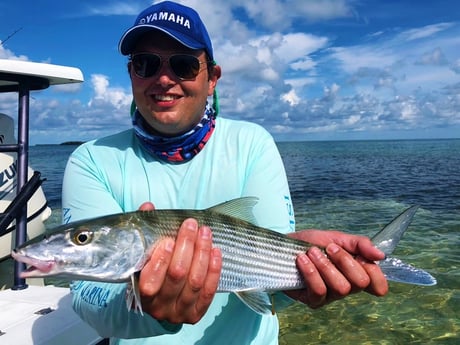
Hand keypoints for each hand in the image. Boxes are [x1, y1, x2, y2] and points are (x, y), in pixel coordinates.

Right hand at [136, 202, 221, 323]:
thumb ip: (143, 230)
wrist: (158, 301)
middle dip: (186, 247)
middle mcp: (159, 307)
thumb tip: (148, 207)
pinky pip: (208, 292)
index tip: (169, 240)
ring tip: (205, 232)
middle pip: (177, 276)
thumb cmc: (149, 272)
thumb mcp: (142, 255)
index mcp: (141, 294)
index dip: (161, 260)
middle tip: (191, 225)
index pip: (150, 280)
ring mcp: (178, 312)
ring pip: (195, 282)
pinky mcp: (195, 315)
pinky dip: (214, 270)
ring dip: (202, 253)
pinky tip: (215, 251)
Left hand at [284, 230, 387, 308]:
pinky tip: (302, 260)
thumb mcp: (337, 238)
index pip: (378, 285)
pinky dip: (311, 272)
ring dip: (325, 265)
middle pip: (360, 283)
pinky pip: (319, 291)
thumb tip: (381, 255)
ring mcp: (331, 297)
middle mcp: (347, 288)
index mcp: (356, 273)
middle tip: (329, 248)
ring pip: (341, 288)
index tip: (358, 255)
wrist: (285, 246)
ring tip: (311, 252)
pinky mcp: (314, 301)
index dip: (373, 272)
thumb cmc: (312, 243)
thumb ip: (360, 244)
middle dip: (344, 260)